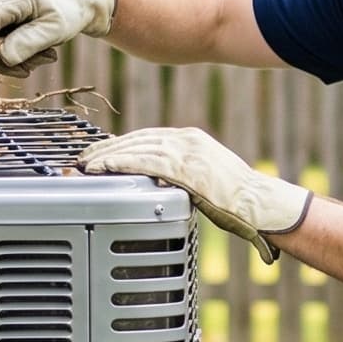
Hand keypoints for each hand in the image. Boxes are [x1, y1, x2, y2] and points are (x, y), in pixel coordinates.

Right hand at [0, 0, 118, 72]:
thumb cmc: (69, 8)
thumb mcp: (55, 28)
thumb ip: (28, 42)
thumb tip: (2, 57)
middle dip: (6, 59)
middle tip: (35, 65)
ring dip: (18, 58)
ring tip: (46, 55)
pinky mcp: (1, 18)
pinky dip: (19, 52)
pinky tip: (41, 51)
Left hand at [79, 127, 310, 262]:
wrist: (258, 204)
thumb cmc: (236, 200)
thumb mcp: (204, 178)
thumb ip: (179, 174)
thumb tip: (156, 183)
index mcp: (191, 139)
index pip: (147, 137)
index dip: (120, 144)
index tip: (101, 152)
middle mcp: (186, 140)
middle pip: (137, 139)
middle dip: (107, 147)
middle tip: (84, 158)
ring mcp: (186, 151)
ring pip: (136, 147)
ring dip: (106, 155)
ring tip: (86, 165)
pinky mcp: (185, 167)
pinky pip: (144, 162)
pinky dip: (120, 163)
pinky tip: (104, 167)